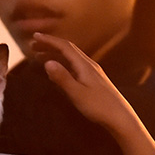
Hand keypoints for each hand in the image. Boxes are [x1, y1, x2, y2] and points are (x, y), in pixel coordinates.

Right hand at [32, 32, 154, 154]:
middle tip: (33, 45)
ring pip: (71, 57)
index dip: (48, 40)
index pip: (64, 47)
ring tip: (39, 56)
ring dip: (55, 54)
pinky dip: (62, 63)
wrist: (121, 118)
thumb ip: (62, 78)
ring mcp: (92, 72)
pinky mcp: (93, 80)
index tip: (34, 37)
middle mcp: (89, 65)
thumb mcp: (77, 94)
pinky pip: (74, 65)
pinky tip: (57, 70)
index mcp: (84, 65)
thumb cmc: (99, 107)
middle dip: (49, 45)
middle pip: (67, 49)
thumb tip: (47, 62)